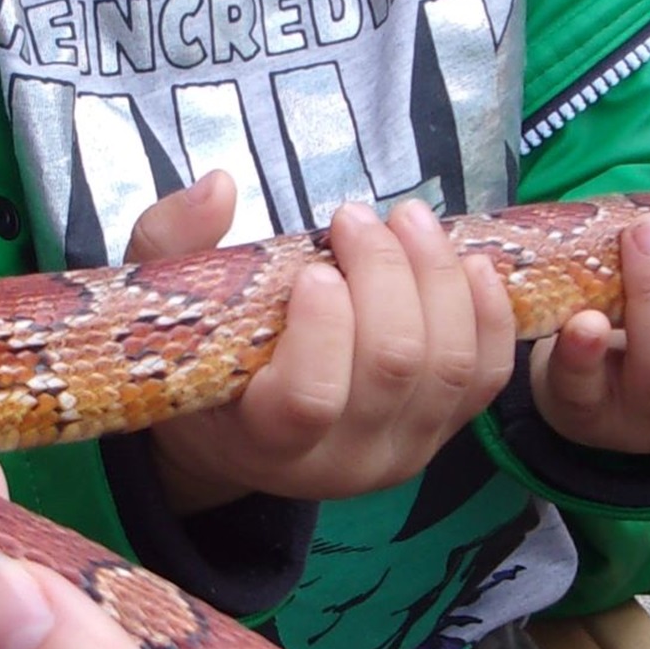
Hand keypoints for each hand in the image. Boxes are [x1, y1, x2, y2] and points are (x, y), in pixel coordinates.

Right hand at [128, 173, 516, 511]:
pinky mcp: (444, 431)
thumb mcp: (160, 302)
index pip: (309, 401)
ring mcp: (401, 450)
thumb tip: (218, 185)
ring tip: (408, 219)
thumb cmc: (200, 355)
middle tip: (354, 217)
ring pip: (450, 365)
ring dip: (437, 278)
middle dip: (385, 273)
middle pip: (392, 367)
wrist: (243, 428)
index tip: (313, 266)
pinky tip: (470, 262)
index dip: (323, 330)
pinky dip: (489, 314)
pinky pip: (488, 376)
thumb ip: (172, 241)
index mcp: (263, 440)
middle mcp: (341, 462)